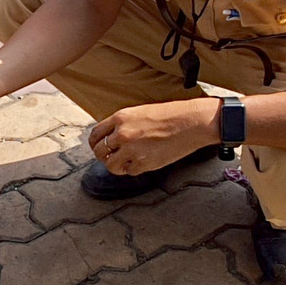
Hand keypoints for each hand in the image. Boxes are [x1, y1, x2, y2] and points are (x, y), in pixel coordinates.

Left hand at [88, 99, 215, 176]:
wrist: (190, 122)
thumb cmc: (170, 116)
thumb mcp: (140, 113)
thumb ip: (124, 124)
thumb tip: (112, 138)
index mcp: (120, 118)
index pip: (96, 134)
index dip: (95, 144)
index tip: (98, 148)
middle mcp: (122, 134)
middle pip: (100, 152)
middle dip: (104, 157)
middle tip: (111, 158)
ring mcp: (131, 149)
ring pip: (111, 165)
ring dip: (116, 166)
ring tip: (125, 163)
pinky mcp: (143, 163)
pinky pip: (129, 171)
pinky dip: (134, 169)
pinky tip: (142, 162)